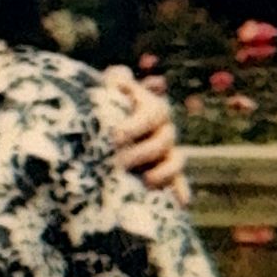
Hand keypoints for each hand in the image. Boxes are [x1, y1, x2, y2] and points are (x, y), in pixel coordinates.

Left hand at [102, 64, 189, 202]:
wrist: (96, 130)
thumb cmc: (98, 107)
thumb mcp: (101, 92)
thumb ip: (113, 82)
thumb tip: (119, 73)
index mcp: (149, 107)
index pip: (152, 113)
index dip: (136, 125)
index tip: (115, 137)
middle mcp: (161, 128)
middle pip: (163, 140)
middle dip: (140, 152)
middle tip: (117, 163)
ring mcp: (165, 152)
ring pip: (175, 160)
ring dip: (162, 172)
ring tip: (144, 182)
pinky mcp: (163, 173)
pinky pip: (177, 182)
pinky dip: (178, 191)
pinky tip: (180, 203)